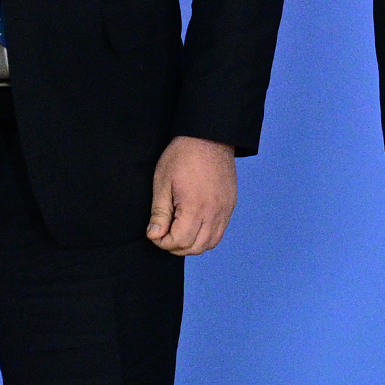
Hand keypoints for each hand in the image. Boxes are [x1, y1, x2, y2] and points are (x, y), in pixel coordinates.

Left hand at [148, 136, 238, 253]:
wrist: (209, 137)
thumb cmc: (182, 156)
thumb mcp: (163, 182)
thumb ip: (159, 213)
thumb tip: (154, 236)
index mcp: (194, 206)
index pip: (179, 241)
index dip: (163, 243)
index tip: (155, 234)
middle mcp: (213, 212)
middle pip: (195, 247)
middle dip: (176, 246)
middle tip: (164, 234)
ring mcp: (224, 210)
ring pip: (210, 243)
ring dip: (192, 245)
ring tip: (179, 232)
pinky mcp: (230, 205)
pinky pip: (219, 232)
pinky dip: (206, 237)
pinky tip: (194, 227)